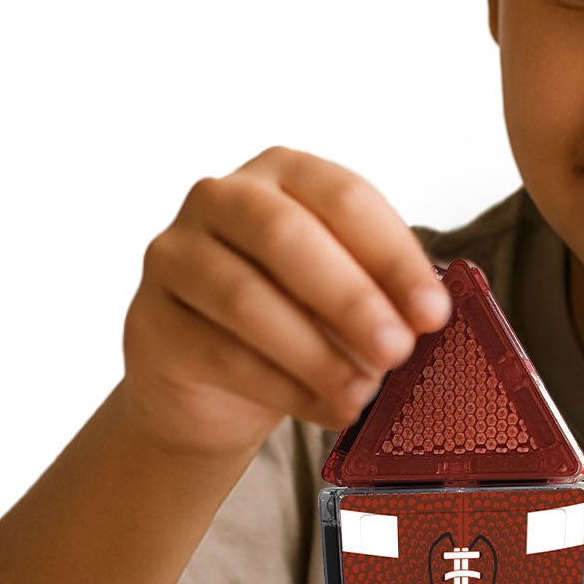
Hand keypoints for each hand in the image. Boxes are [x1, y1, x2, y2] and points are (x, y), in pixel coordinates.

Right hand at [116, 147, 451, 457]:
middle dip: (351, 299)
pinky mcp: (149, 318)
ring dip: (315, 352)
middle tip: (397, 350)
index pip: (345, 198)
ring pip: (245, 298)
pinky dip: (283, 387)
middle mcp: (221, 199)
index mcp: (283, 173)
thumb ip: (380, 296)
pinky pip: (219, 353)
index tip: (434, 313)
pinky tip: (325, 409)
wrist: (210, 384)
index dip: (394, 257)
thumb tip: (424, 320)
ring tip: (361, 393)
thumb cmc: (293, 320)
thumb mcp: (344, 298)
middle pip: (286, 237)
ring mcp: (175, 254)